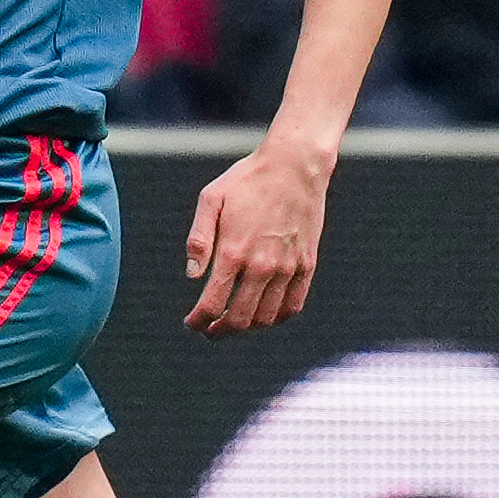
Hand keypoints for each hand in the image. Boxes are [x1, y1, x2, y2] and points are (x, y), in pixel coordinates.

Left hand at [183, 136, 328, 335]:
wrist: (295, 166)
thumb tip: (192, 276)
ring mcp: (287, 267)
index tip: (192, 324)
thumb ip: (199, 239)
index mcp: (233, 251)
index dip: (198, 321)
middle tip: (209, 331)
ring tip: (234, 322)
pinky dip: (276, 318)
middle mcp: (262, 265)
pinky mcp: (307, 264)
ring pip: (266, 318)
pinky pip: (293, 306)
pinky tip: (263, 315)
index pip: (212, 304)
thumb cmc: (247, 180)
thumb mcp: (211, 199)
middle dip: (219, 331)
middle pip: (239, 319)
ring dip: (246, 327)